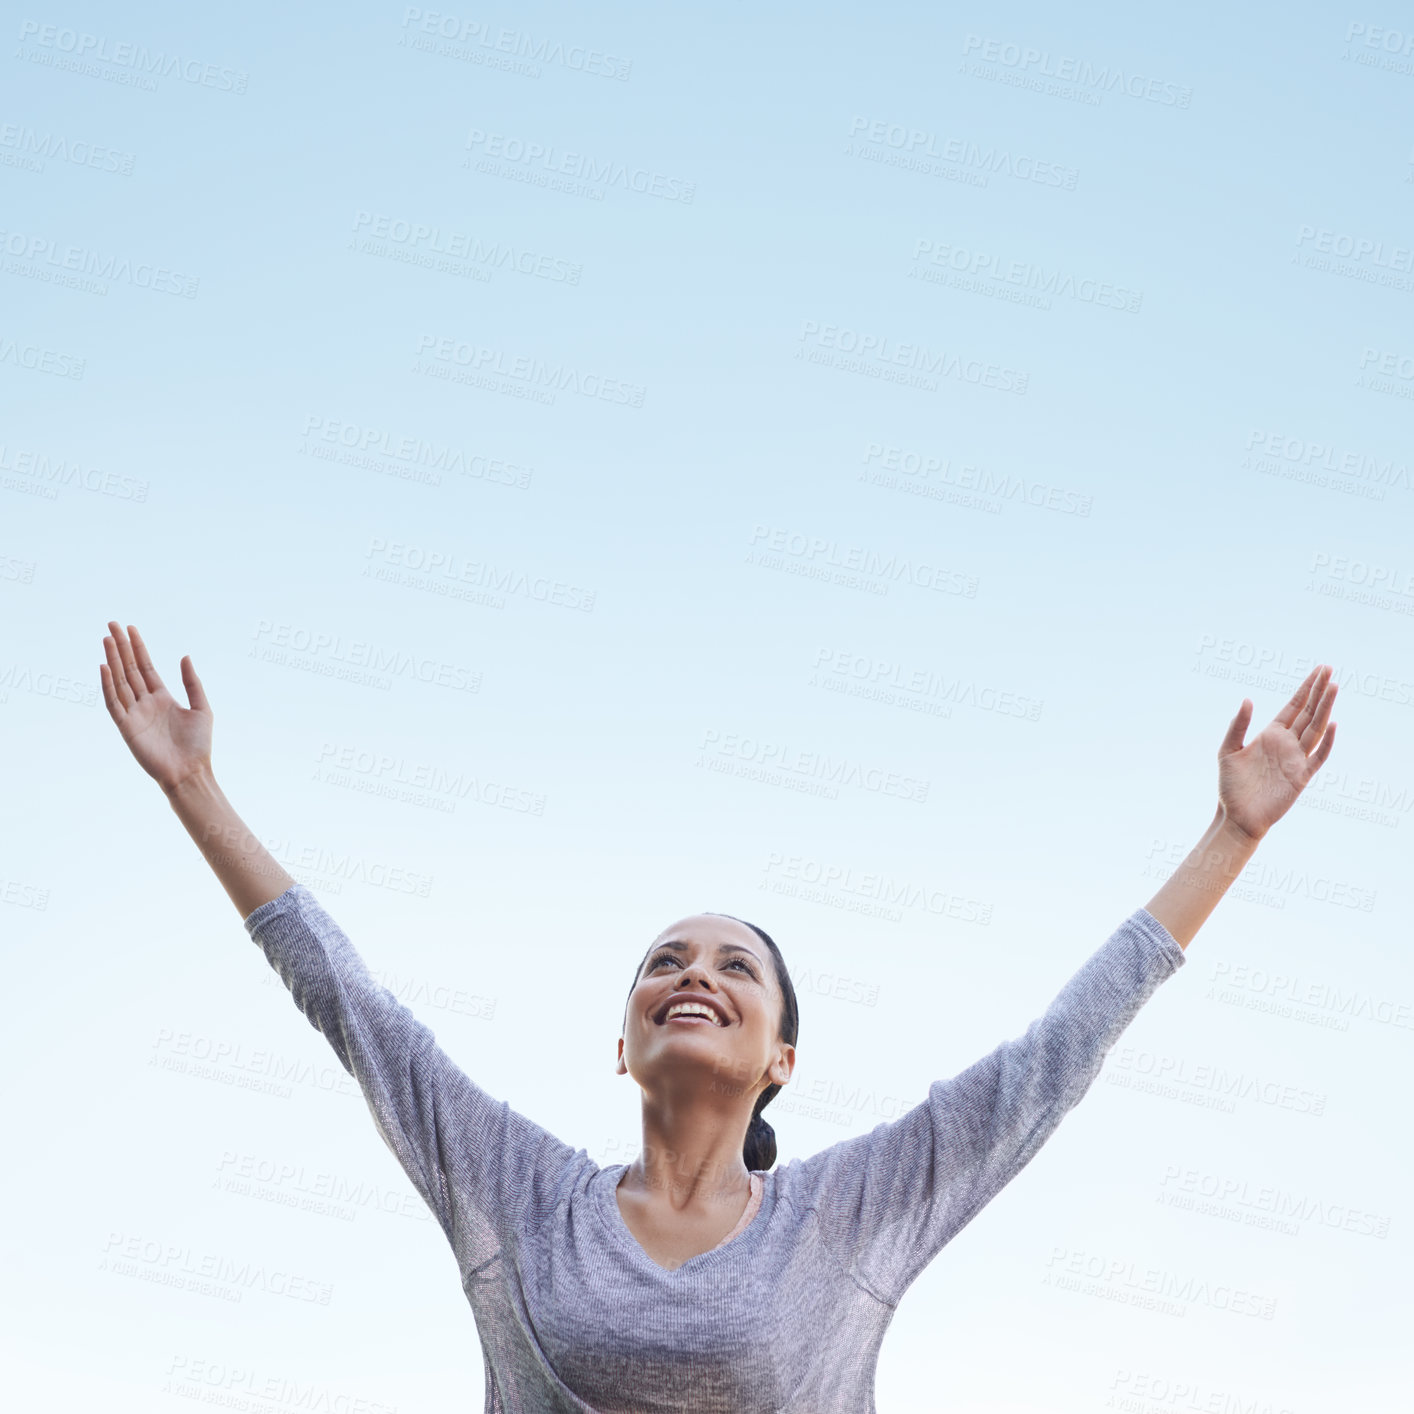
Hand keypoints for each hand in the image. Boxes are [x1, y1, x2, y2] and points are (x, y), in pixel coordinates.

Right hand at [100, 621, 213, 793]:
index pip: (145, 667)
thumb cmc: (198, 744)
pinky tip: (104, 667)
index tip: (130, 628)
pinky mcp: (126, 727)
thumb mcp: (201, 708)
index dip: (138, 648)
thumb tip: (184, 656)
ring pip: (119, 681)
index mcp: (162, 697)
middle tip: (111, 625)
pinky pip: (114, 703)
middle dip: (121, 647)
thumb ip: (192, 682)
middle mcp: (145, 703)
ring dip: (113, 660)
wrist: (191, 771)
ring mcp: (134, 714)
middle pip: (129, 669)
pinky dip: (108, 685)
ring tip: (107, 639)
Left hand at [1217, 664, 1337, 842]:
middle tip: (1329, 669)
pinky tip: (1332, 725)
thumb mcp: (1227, 751)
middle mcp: (1287, 743)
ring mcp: (1296, 759)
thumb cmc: (1231, 785)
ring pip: (1316, 729)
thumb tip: (1247, 699)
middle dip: (1318, 691)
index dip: (1306, 688)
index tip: (1319, 670)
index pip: (1294, 706)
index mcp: (1271, 734)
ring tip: (1334, 687)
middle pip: (1308, 712)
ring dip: (1325, 709)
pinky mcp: (1301, 777)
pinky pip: (1318, 757)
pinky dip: (1327, 742)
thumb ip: (1238, 726)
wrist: (1237, 816)